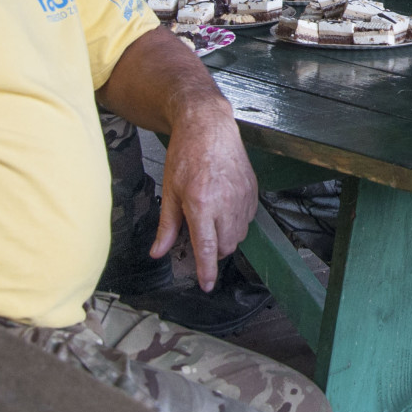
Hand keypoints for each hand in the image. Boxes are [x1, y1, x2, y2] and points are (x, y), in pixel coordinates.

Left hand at [149, 97, 257, 290]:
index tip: (207, 285)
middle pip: (226, 246)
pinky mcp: (253, 191)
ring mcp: (243, 198)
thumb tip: (158, 252)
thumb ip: (166, 226)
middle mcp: (226, 204)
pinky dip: (237, 222)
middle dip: (215, 251)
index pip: (207, 248)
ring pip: (239, 235)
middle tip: (201, 238)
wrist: (209, 126)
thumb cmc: (186, 154)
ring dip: (226, 237)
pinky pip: (248, 219)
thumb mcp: (169, 190)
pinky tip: (224, 207)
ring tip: (212, 219)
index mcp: (202, 205)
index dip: (207, 270)